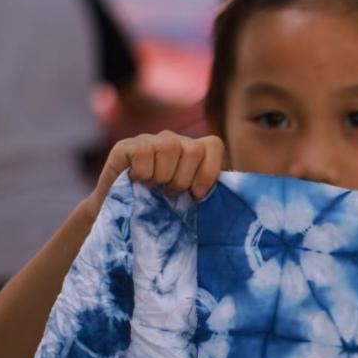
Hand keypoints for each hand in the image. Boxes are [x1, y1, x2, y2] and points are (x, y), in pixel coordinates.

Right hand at [85, 131, 224, 219]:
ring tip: (154, 187)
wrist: (121, 218)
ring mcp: (149, 140)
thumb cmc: (161, 211)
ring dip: (163, 176)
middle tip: (170, 193)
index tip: (197, 195)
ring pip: (169, 147)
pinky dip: (143, 173)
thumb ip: (208, 192)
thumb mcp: (190, 202)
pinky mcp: (126, 146)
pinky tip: (138, 181)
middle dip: (183, 179)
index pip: (213, 144)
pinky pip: (144, 152)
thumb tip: (235, 200)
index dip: (208, 171)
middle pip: (193, 149)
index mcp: (192, 152)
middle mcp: (173, 141)